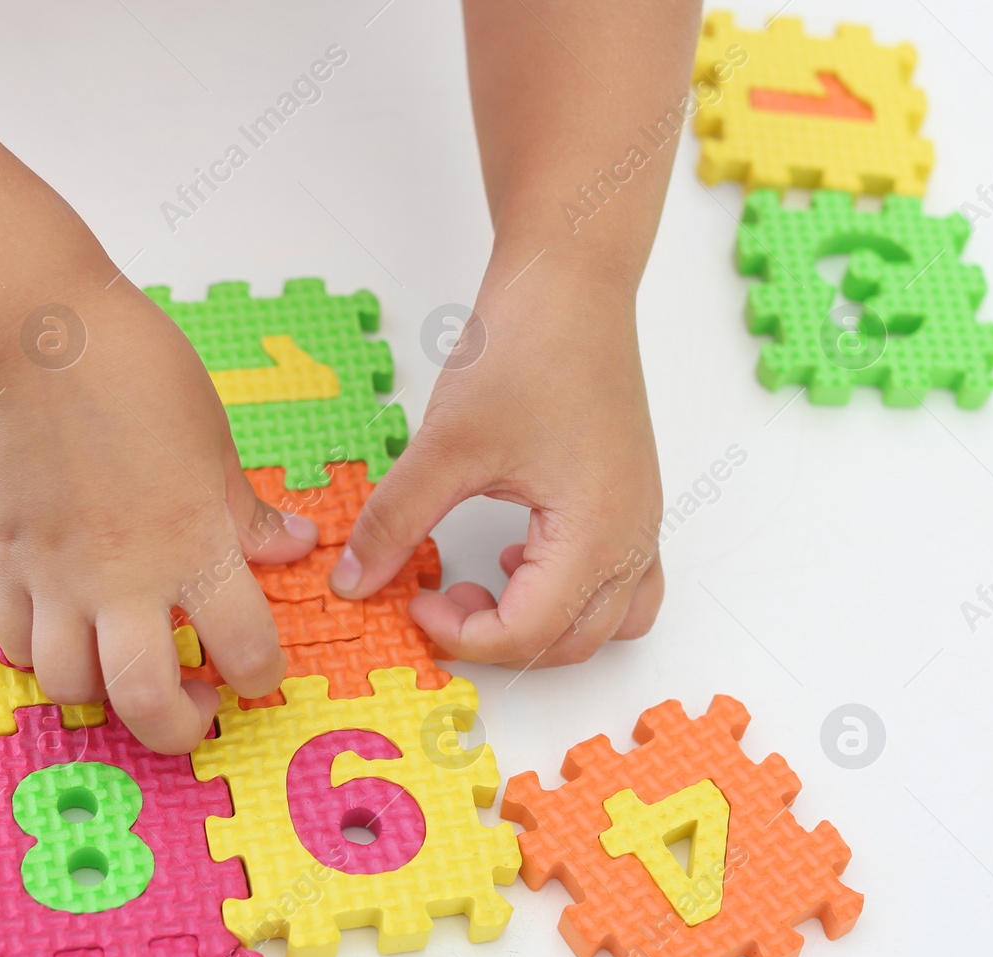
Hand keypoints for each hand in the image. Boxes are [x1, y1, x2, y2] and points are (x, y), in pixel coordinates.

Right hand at [0, 280, 317, 751]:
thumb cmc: (140, 375)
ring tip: (125, 669)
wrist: (43, 340)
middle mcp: (125, 578)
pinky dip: (37, 654)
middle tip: (195, 706)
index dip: (260, 677)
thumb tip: (292, 546)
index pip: (245, 651)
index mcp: (194, 546)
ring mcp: (58, 576)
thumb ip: (246, 512)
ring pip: (70, 684)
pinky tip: (63, 632)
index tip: (256, 671)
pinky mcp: (9, 561)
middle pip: (146, 701)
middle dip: (178, 728)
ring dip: (104, 694)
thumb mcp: (217, 445)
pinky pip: (12, 642)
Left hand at [330, 266, 663, 667]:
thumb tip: (354, 580)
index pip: (530, 634)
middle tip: (433, 598)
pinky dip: (569, 592)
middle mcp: (632, 538)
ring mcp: (639, 520)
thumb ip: (396, 521)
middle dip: (493, 637)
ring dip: (539, 624)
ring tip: (478, 580)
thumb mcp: (444, 445)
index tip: (411, 600)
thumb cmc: (526, 348)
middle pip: (568, 642)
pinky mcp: (629, 498)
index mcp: (596, 533)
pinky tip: (517, 551)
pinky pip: (617, 581)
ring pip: (602, 621)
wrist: (573, 279)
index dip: (461, 634)